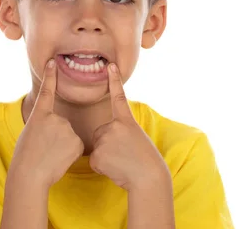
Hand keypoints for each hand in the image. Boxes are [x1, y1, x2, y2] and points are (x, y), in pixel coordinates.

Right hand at [9, 59, 84, 188]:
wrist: (30, 174)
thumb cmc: (26, 157)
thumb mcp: (30, 133)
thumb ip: (44, 124)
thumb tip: (57, 123)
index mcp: (39, 115)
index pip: (47, 91)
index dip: (50, 76)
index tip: (52, 62)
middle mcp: (55, 118)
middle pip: (61, 124)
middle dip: (56, 136)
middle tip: (44, 149)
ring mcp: (67, 128)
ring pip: (69, 136)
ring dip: (62, 146)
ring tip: (50, 155)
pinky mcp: (77, 141)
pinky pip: (76, 146)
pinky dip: (69, 153)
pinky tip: (59, 159)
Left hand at [89, 63, 169, 190]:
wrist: (147, 178)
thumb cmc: (144, 161)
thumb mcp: (135, 138)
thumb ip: (119, 132)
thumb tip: (103, 139)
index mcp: (127, 121)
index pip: (118, 97)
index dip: (114, 80)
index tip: (110, 66)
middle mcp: (114, 126)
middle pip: (100, 133)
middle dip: (108, 144)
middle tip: (124, 154)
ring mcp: (104, 139)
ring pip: (97, 147)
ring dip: (106, 156)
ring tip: (121, 162)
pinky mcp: (97, 155)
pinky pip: (94, 160)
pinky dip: (102, 166)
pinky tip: (115, 169)